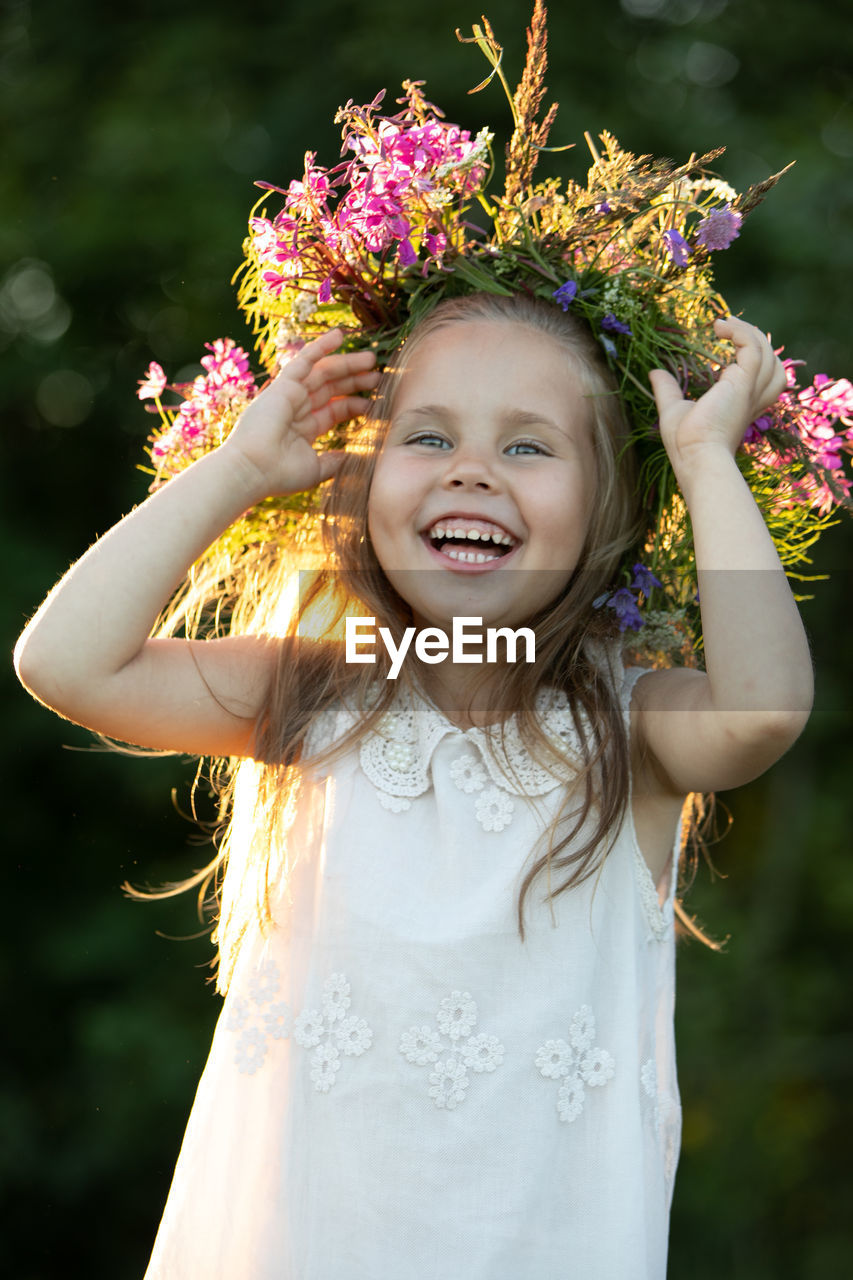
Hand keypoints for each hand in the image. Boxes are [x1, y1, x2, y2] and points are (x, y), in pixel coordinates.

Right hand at [221, 328, 379, 500]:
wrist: (254, 469)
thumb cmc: (280, 475)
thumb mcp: (315, 470)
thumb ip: (333, 461)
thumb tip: (351, 458)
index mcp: (304, 428)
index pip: (333, 410)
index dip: (353, 405)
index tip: (372, 402)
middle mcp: (297, 409)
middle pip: (331, 389)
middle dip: (354, 381)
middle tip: (377, 375)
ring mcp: (290, 395)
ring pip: (323, 372)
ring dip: (347, 364)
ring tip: (371, 359)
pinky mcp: (284, 385)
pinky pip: (304, 359)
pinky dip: (320, 346)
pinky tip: (340, 335)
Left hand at [648, 317, 786, 478]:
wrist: (695, 458)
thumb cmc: (686, 443)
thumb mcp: (673, 410)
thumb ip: (667, 389)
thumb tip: (655, 372)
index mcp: (741, 405)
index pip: (762, 377)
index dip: (751, 356)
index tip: (727, 341)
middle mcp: (752, 398)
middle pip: (773, 362)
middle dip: (756, 340)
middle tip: (728, 327)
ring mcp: (751, 390)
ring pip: (768, 352)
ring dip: (750, 332)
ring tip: (724, 324)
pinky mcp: (744, 383)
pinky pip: (753, 348)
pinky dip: (740, 332)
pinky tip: (719, 328)